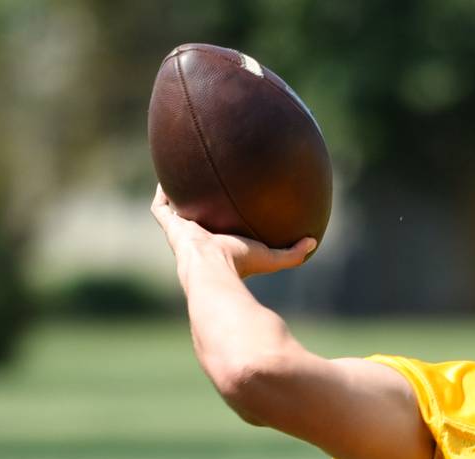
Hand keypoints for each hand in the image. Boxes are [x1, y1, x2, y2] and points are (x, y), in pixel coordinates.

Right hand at [149, 184, 314, 277]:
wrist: (213, 267)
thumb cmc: (241, 264)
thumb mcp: (272, 258)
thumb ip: (293, 253)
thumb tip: (314, 242)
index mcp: (220, 246)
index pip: (221, 232)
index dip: (224, 220)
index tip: (232, 206)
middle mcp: (200, 238)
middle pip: (198, 218)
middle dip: (201, 205)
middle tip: (207, 187)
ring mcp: (183, 232)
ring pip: (176, 211)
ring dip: (179, 195)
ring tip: (181, 176)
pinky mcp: (171, 226)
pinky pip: (161, 207)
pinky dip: (162, 192)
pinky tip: (167, 175)